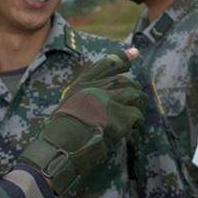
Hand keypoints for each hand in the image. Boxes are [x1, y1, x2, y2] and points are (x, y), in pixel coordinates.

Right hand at [20, 49, 146, 194]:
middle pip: (125, 80)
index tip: (135, 52)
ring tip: (133, 117)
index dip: (122, 57)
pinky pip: (136, 114)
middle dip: (133, 90)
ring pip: (134, 94)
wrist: (61, 145)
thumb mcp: (70, 105)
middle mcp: (95, 87)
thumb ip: (86, 97)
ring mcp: (108, 99)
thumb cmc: (62, 131)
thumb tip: (109, 95)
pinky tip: (129, 129)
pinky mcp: (118, 116)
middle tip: (135, 103)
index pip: (105, 64)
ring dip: (137, 105)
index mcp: (82, 84)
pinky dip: (136, 122)